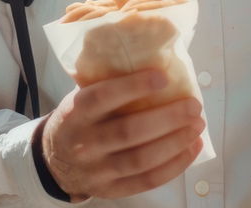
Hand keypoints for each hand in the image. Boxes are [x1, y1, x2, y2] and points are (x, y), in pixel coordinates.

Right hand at [40, 69, 204, 200]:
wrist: (53, 162)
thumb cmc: (77, 121)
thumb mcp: (80, 98)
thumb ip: (107, 84)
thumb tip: (154, 60)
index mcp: (76, 113)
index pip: (103, 97)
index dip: (134, 87)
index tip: (162, 76)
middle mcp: (84, 143)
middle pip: (129, 132)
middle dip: (167, 118)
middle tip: (193, 106)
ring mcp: (97, 170)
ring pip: (141, 160)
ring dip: (175, 143)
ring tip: (197, 126)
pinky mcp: (111, 189)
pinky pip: (147, 181)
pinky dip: (174, 166)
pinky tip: (191, 149)